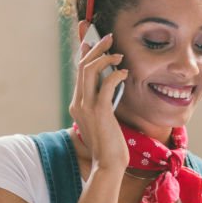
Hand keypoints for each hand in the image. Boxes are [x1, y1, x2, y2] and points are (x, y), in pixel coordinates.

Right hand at [71, 26, 128, 172]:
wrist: (108, 164)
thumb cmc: (109, 145)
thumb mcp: (102, 120)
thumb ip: (102, 103)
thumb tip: (110, 85)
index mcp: (76, 104)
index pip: (78, 73)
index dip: (85, 53)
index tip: (91, 40)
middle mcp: (78, 103)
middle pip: (82, 66)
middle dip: (95, 48)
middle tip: (108, 38)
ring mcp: (86, 107)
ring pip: (90, 70)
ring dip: (105, 57)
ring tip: (118, 54)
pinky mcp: (100, 111)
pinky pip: (106, 84)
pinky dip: (116, 74)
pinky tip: (124, 73)